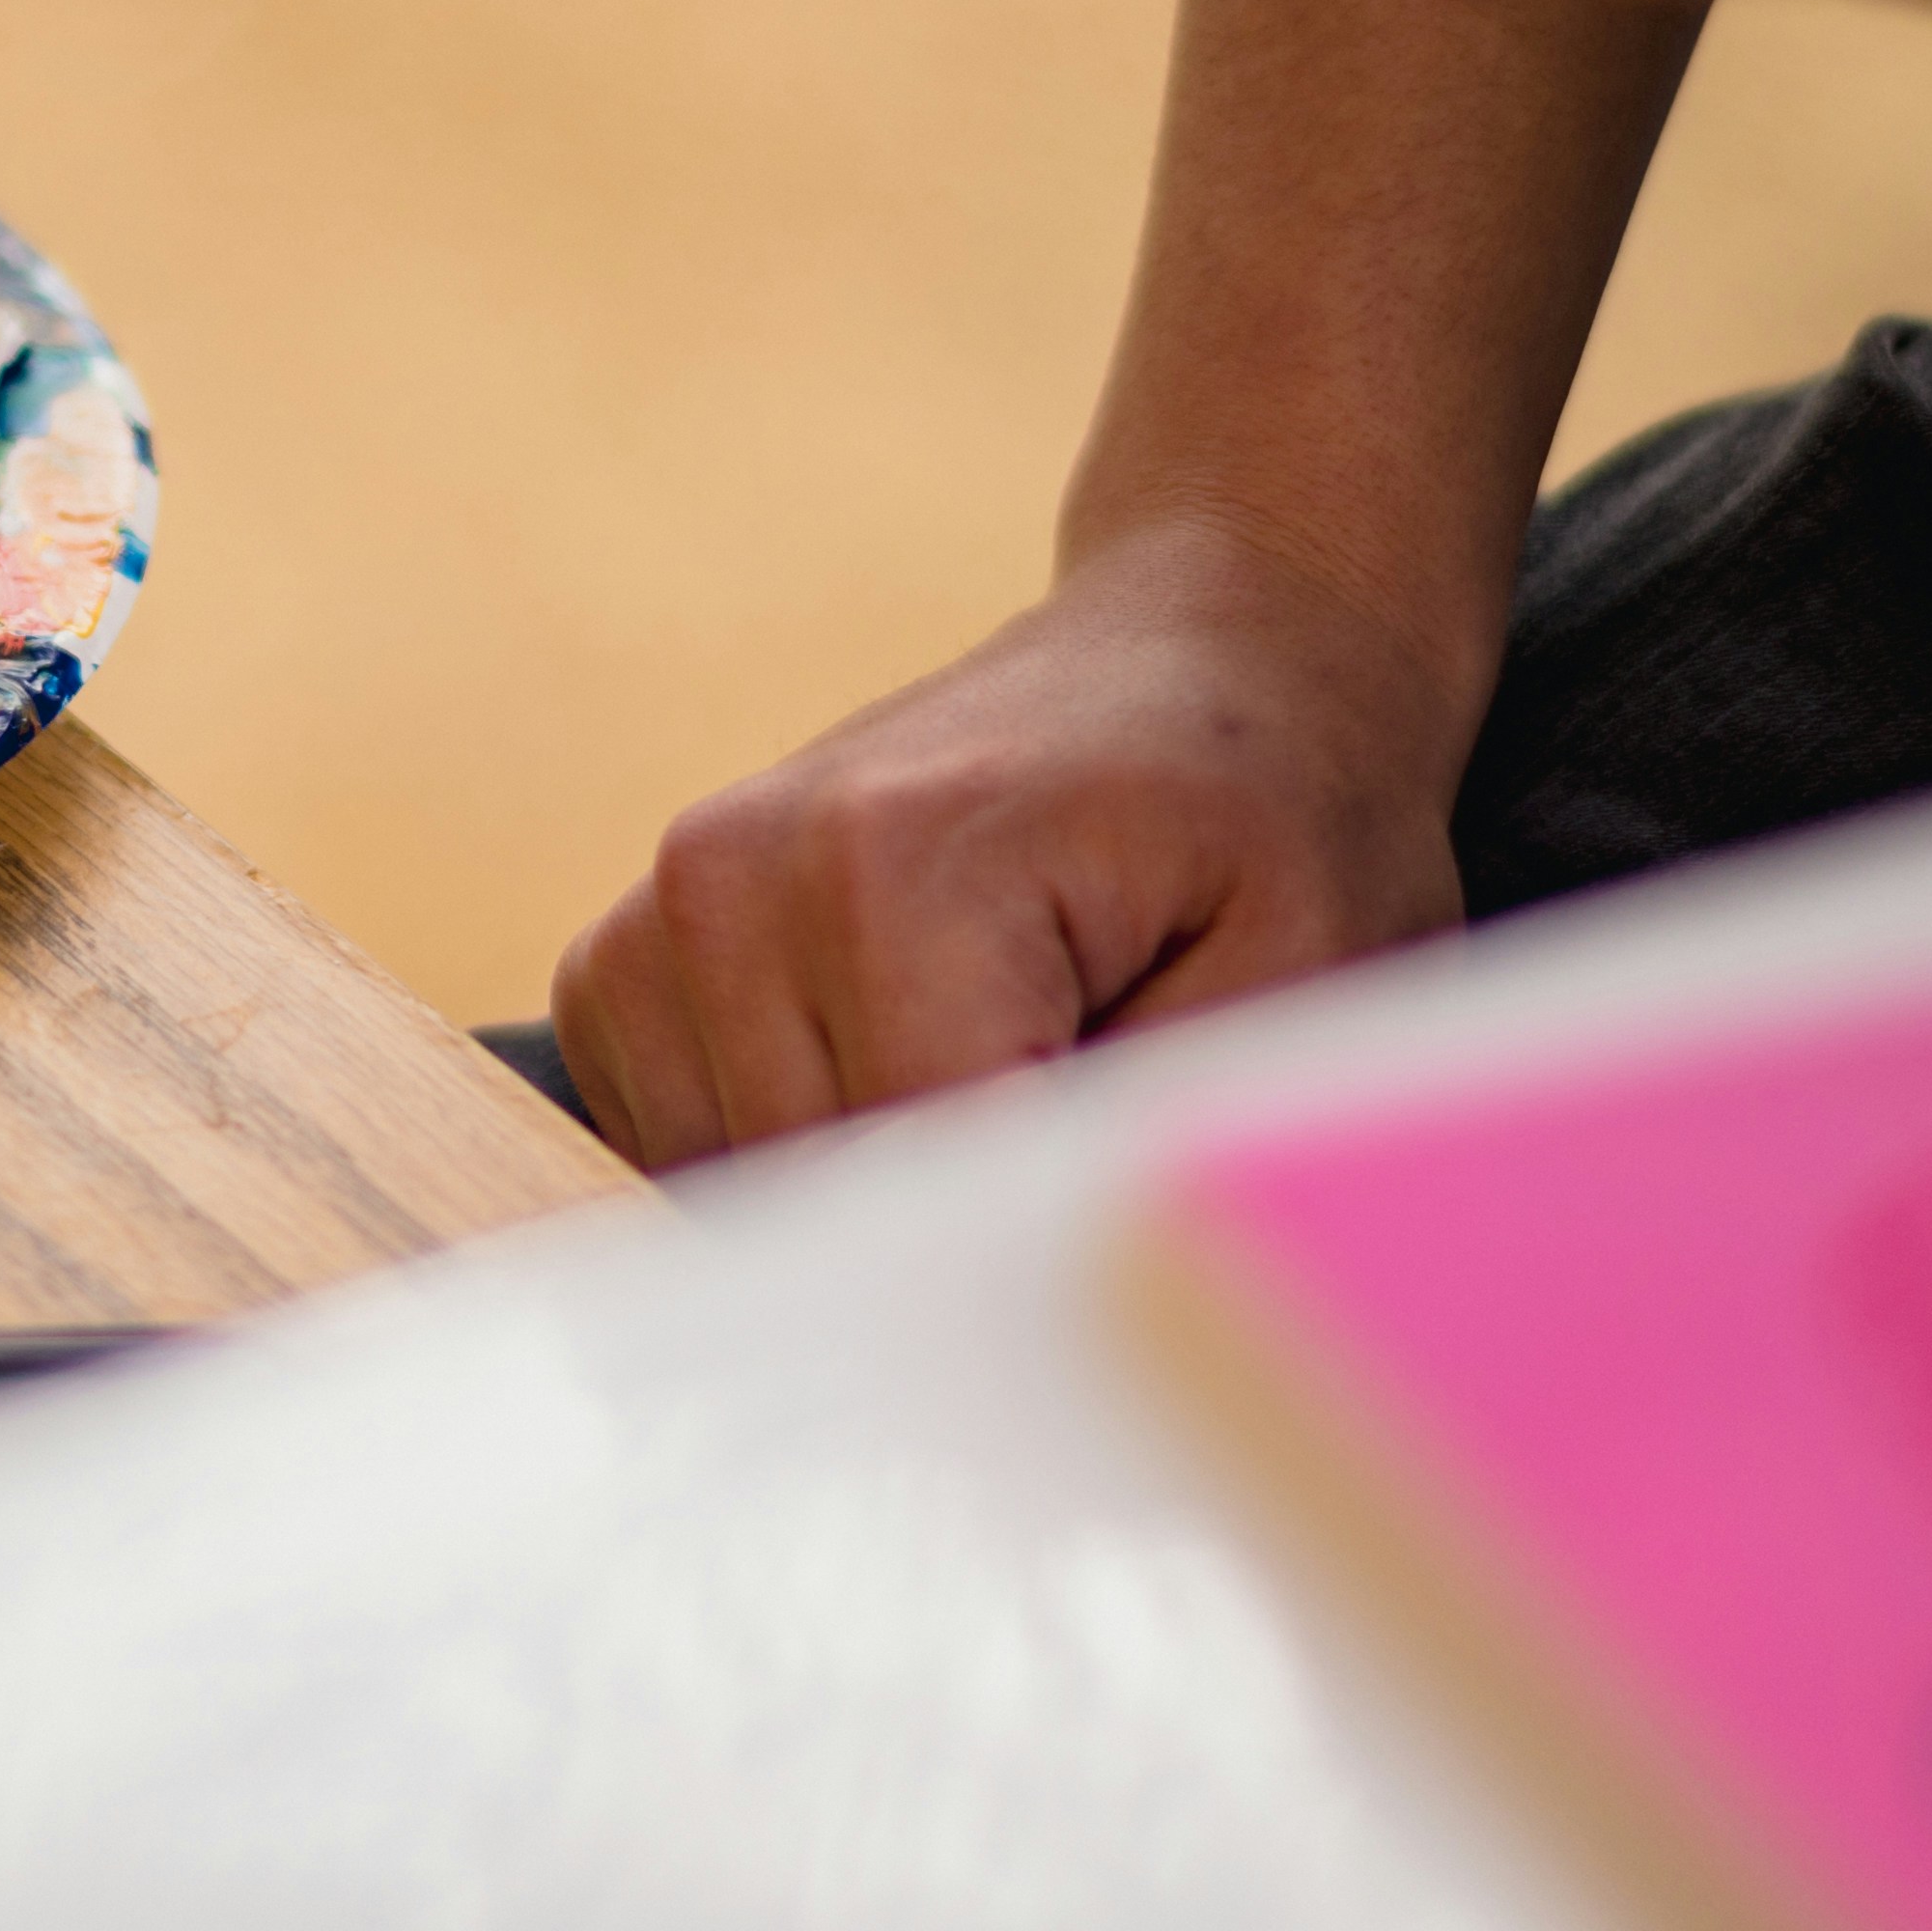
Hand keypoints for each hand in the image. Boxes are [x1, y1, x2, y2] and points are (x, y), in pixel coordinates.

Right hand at [547, 513, 1481, 1167]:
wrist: (1207, 654)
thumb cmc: (1273, 820)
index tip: (1123, 1192)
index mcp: (892, 869)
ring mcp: (668, 900)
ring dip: (865, 1177)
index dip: (1026, 1238)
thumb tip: (1016, 1276)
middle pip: (813, 1202)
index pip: (902, 1188)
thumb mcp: (1299, 970)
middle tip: (1085, 1089)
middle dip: (950, 1204)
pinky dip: (779, 1149)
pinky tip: (898, 1061)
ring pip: (728, 1192)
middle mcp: (738, 870)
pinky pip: (664, 1141)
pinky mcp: (631, 949)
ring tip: (1000, 1056)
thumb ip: (1150, 1129)